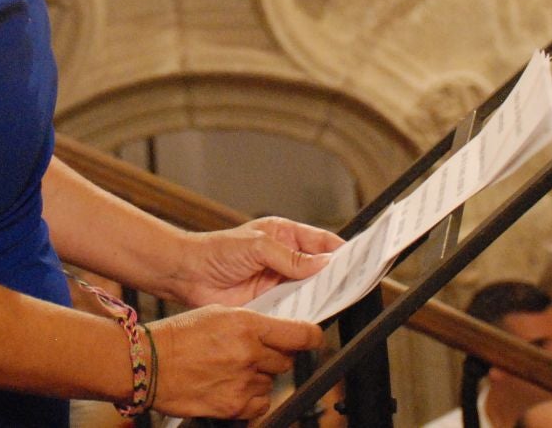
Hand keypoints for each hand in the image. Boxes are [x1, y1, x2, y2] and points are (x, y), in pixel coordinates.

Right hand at [146, 305, 322, 419]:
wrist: (149, 363)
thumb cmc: (179, 336)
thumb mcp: (219, 313)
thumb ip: (252, 322)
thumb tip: (278, 331)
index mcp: (247, 325)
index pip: (300, 334)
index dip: (312, 337)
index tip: (312, 338)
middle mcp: (249, 353)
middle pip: (286, 359)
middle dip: (275, 356)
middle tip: (254, 353)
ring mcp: (242, 382)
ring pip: (272, 382)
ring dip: (260, 377)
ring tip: (232, 369)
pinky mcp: (234, 406)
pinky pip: (260, 404)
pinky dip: (251, 398)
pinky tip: (231, 386)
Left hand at [168, 217, 342, 306]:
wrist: (189, 275)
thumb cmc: (217, 250)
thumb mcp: (257, 246)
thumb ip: (290, 257)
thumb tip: (322, 264)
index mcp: (285, 235)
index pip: (321, 242)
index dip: (342, 250)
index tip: (361, 259)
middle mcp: (286, 259)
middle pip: (320, 268)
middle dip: (336, 275)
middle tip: (354, 284)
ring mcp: (279, 282)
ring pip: (309, 290)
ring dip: (321, 296)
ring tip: (339, 302)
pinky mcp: (270, 303)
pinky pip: (293, 309)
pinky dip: (304, 313)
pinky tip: (313, 317)